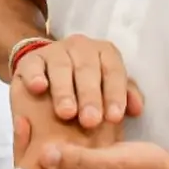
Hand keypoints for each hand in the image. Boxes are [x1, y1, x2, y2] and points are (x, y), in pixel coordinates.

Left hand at [9, 80, 115, 168]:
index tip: (23, 128)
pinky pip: (66, 162)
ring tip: (33, 117)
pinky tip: (54, 123)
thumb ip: (78, 162)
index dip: (26, 160)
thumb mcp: (111, 166)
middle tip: (24, 119)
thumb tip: (43, 156)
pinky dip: (60, 145)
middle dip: (31, 150)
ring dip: (44, 146)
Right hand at [13, 34, 144, 128]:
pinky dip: (36, 77)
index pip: (113, 70)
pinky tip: (39, 89)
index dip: (115, 93)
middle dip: (90, 96)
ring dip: (65, 91)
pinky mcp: (30, 60)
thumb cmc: (85, 87)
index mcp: (104, 52)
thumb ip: (123, 97)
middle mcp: (80, 47)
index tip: (114, 118)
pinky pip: (32, 66)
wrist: (49, 75)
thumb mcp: (107, 89)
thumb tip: (137, 110)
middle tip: (91, 121)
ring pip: (61, 67)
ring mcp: (54, 51)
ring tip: (67, 114)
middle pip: (88, 69)